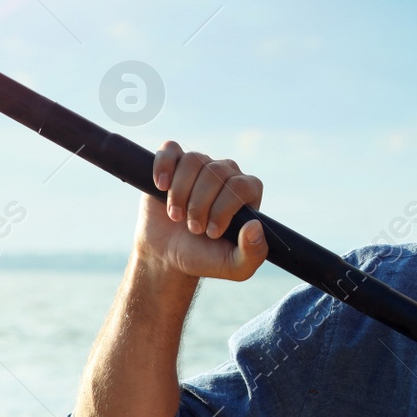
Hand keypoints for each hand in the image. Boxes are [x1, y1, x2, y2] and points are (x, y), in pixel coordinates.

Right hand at [135, 141, 267, 280]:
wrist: (169, 256)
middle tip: (193, 228)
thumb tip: (255, 226)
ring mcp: (200, 166)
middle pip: (216, 172)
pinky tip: (161, 187)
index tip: (211, 232)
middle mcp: (227, 174)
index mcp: (248, 192)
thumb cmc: (206, 258)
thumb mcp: (236, 267)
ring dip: (181, 192)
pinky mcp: (173, 164)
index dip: (223, 208)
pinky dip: (164, 166)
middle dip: (200, 205)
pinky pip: (170, 149)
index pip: (240, 186)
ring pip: (194, 160)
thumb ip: (254, 253)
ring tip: (176, 216)